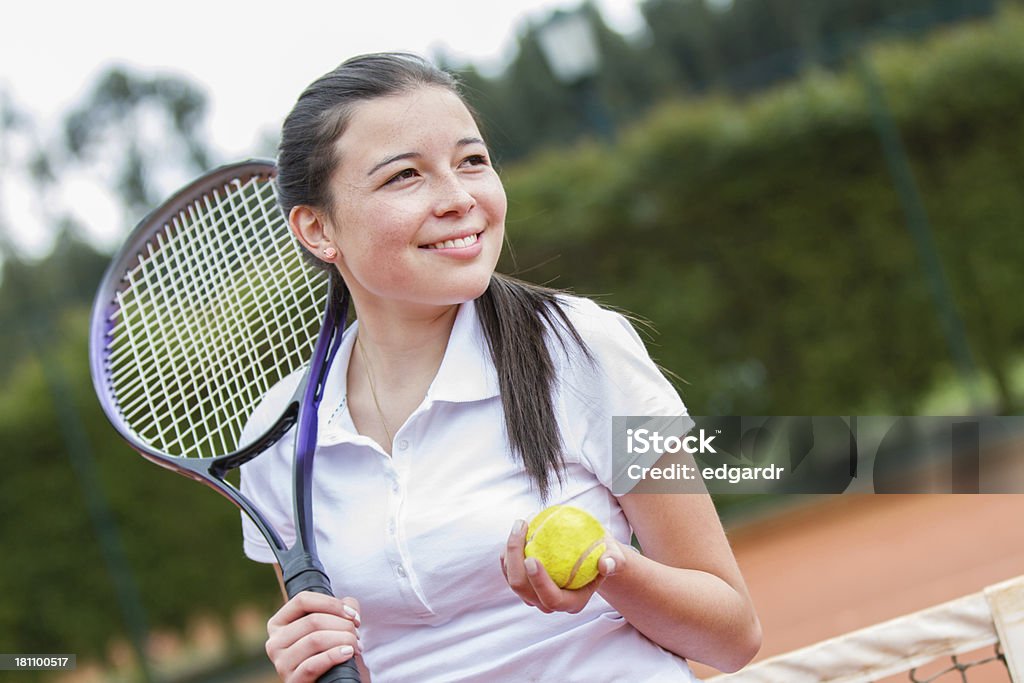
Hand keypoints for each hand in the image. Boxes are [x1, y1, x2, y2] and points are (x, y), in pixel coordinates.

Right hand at [265, 591, 361, 682]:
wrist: (327, 682)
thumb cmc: (327, 650)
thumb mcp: (330, 626)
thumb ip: (340, 608)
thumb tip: (349, 605)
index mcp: (279, 622)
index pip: (303, 600)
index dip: (332, 604)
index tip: (353, 615)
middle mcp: (275, 641)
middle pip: (313, 620)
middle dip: (343, 625)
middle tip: (358, 634)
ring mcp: (281, 663)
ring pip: (315, 640)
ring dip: (343, 640)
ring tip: (356, 646)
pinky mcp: (291, 681)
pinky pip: (313, 664)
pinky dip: (334, 656)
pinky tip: (348, 654)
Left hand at [500, 519, 628, 613]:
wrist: (592, 556)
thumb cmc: (604, 555)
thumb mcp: (614, 555)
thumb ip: (613, 560)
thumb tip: (606, 564)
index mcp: (572, 603)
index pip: (551, 598)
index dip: (538, 583)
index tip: (531, 558)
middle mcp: (549, 603)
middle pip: (523, 589)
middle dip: (515, 562)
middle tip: (521, 531)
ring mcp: (534, 594)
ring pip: (512, 578)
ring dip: (510, 552)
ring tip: (521, 524)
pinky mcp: (524, 582)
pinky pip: (509, 568)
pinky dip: (509, 550)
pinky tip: (520, 528)